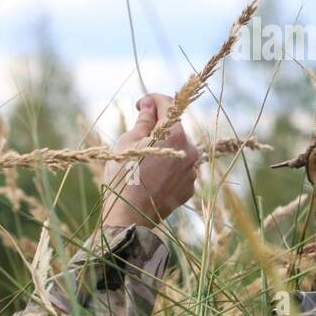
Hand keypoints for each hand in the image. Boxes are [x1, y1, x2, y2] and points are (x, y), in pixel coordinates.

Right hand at [101, 93, 198, 228]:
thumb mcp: (128, 142)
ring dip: (164, 147)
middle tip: (138, 134)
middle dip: (158, 126)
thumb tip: (149, 106)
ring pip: (178, 150)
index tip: (140, 105)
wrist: (129, 216)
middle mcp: (190, 151)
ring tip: (143, 159)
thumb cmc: (123, 176)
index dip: (153, 100)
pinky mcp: (189, 187)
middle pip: (175, 128)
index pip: (169, 104)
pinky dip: (168, 167)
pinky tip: (151, 175)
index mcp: (175, 135)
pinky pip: (180, 169)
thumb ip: (143, 121)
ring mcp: (192, 171)